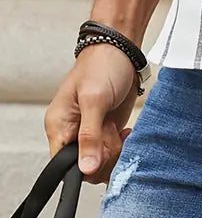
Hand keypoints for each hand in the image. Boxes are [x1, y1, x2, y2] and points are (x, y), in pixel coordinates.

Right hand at [44, 45, 140, 182]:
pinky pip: (113, 153)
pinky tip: (126, 132)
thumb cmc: (103, 65)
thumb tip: (86, 169)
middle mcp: (73, 133)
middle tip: (111, 133)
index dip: (84, 165)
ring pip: (101, 163)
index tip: (101, 150)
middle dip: (103, 156)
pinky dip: (122, 147)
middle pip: (85, 168)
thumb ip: (89, 135)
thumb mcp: (94, 99)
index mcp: (59, 126)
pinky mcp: (107, 131)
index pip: (63, 165)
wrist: (123, 48)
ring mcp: (91, 133)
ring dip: (114, 151)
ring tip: (117, 128)